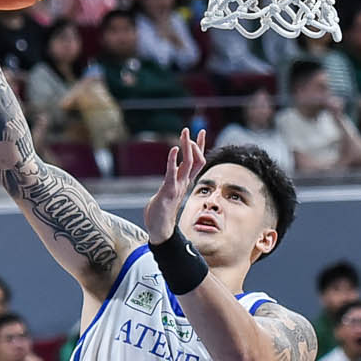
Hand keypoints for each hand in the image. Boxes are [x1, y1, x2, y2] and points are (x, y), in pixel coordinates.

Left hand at [142, 128, 206, 242]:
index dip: (200, 147)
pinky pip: (172, 173)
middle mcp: (183, 183)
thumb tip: (173, 175)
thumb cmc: (161, 213)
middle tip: (190, 129)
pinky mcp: (168, 191)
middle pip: (196, 160)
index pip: (196, 162)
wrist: (159, 231)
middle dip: (195, 144)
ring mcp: (177, 187)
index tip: (201, 132)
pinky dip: (173, 161)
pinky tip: (174, 149)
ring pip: (188, 164)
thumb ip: (172, 183)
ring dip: (186, 148)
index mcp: (184, 182)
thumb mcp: (169, 193)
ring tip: (184, 134)